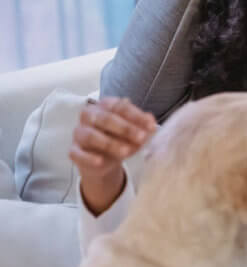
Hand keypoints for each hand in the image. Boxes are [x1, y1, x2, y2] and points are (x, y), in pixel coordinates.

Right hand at [69, 97, 156, 214]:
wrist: (104, 160)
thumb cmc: (121, 139)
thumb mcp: (135, 132)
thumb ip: (143, 125)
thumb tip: (151, 120)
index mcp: (105, 106)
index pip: (120, 106)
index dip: (136, 116)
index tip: (152, 127)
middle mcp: (89, 115)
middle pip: (105, 118)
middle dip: (125, 128)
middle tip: (142, 138)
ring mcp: (79, 133)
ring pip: (91, 135)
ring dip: (110, 143)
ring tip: (127, 151)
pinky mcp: (74, 150)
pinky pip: (78, 153)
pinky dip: (88, 157)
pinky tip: (100, 161)